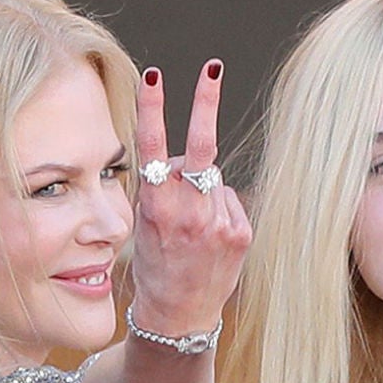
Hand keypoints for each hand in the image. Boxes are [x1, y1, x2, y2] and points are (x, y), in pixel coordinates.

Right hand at [128, 60, 251, 338]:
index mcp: (156, 207)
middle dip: (206, 103)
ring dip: (202, 189)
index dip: (152, 108)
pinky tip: (209, 237)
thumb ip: (158, 188)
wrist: (179, 315)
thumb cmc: (155, 265)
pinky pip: (229, 199)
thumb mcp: (142, 225)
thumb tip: (179, 158)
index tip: (154, 75)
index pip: (152, 147)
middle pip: (201, 146)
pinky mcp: (241, 231)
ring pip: (212, 177)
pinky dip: (219, 208)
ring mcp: (218, 221)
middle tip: (213, 66)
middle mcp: (188, 211)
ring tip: (192, 227)